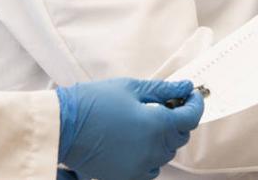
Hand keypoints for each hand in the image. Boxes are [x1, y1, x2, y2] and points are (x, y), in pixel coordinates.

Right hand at [56, 78, 203, 179]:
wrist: (63, 126)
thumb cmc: (93, 102)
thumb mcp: (131, 88)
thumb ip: (163, 90)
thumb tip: (185, 87)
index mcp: (157, 125)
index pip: (190, 118)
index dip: (195, 104)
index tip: (192, 95)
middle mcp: (153, 150)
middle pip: (180, 137)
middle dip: (178, 119)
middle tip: (166, 104)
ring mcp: (140, 166)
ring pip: (166, 153)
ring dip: (164, 138)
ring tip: (147, 122)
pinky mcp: (126, 176)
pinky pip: (150, 168)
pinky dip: (151, 156)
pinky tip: (138, 141)